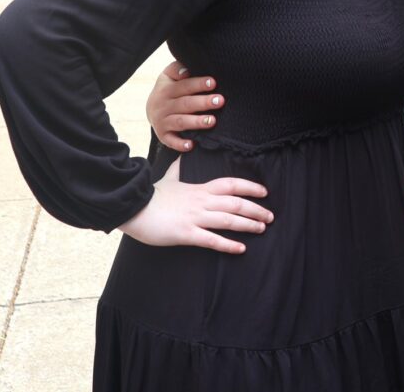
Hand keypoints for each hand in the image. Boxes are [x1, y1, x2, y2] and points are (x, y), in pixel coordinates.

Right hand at [117, 157, 271, 254]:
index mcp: (200, 189)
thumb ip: (178, 168)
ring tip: (262, 228)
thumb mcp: (169, 179)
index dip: (250, 187)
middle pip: (235, 203)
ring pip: (228, 220)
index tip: (264, 192)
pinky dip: (228, 244)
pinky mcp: (186, 234)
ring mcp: (195, 217)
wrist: (133, 208)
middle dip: (256, 209)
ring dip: (248, 224)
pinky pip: (211, 240)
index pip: (231, 184)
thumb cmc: (152, 195)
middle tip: (270, 216)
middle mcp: (202, 201)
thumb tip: (183, 155)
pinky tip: (241, 249)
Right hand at [146, 60, 223, 152]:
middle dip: (203, 102)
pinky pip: (171, 141)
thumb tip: (186, 70)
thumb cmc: (168, 88)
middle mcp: (163, 106)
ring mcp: (162, 122)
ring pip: (180, 122)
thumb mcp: (168, 76)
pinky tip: (192, 145)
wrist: (151, 109)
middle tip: (220, 101)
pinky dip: (180, 144)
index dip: (198, 84)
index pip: (183, 86)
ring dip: (196, 122)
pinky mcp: (163, 136)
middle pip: (185, 104)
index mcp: (166, 90)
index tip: (213, 82)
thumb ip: (176, 69)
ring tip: (212, 121)